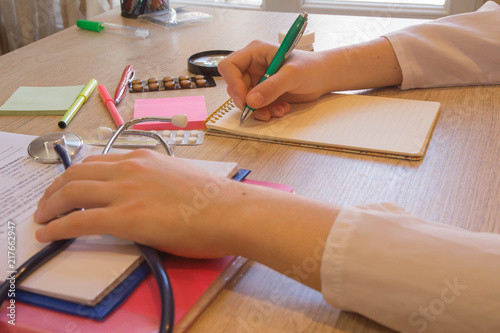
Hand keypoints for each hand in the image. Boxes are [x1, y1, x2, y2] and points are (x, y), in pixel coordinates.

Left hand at [34, 149, 240, 257]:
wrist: (229, 211)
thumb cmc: (214, 199)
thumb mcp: (177, 178)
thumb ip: (153, 181)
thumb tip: (142, 196)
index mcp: (143, 158)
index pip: (97, 162)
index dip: (75, 175)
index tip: (68, 186)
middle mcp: (129, 168)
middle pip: (76, 173)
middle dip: (55, 189)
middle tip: (47, 203)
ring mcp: (125, 191)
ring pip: (71, 192)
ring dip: (49, 206)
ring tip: (42, 218)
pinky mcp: (125, 217)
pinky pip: (78, 221)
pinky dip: (57, 228)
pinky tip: (48, 234)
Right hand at [218, 38, 402, 121]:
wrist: (325, 77)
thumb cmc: (312, 67)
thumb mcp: (292, 75)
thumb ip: (271, 87)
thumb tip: (251, 100)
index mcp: (255, 53)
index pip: (229, 66)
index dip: (233, 83)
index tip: (244, 99)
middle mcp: (253, 66)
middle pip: (234, 86)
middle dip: (246, 102)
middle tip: (260, 110)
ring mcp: (258, 81)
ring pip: (244, 100)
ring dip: (258, 110)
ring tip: (277, 111)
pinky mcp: (264, 93)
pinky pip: (256, 106)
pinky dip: (266, 112)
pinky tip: (281, 109)